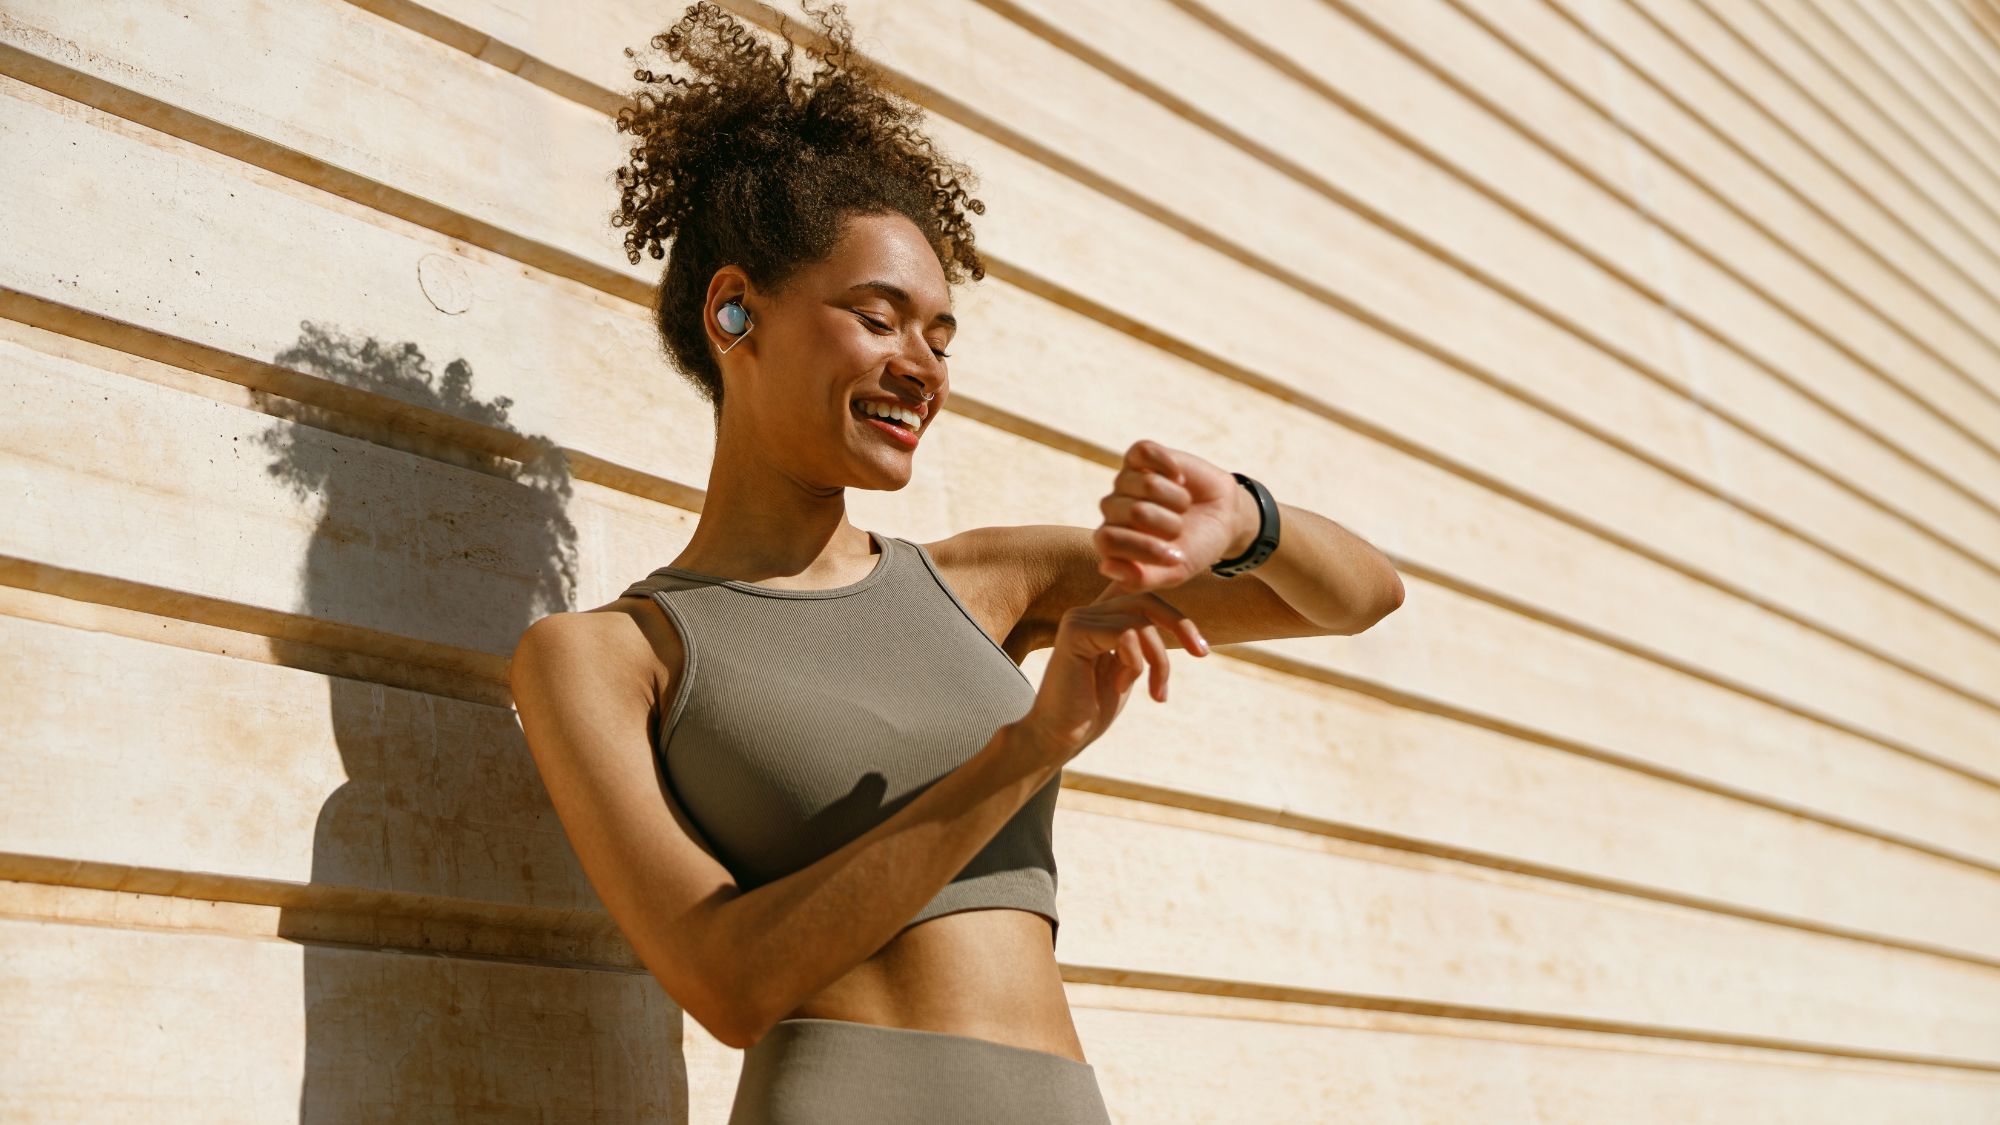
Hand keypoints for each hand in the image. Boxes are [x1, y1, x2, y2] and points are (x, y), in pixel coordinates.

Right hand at [1012, 576, 1210, 766]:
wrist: (1059, 737)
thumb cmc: (1092, 710)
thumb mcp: (1128, 670)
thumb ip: (1143, 644)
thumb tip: (1182, 624)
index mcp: (1100, 618)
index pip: (1143, 596)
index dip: (1174, 613)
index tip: (1200, 648)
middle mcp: (1087, 612)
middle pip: (1146, 599)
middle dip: (1180, 625)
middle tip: (1201, 653)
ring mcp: (1079, 619)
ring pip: (1140, 621)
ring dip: (1158, 661)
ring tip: (1156, 691)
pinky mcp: (1075, 633)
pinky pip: (1125, 634)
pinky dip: (1135, 664)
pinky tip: (1120, 686)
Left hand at [1094, 440, 1252, 592]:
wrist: (1222, 518)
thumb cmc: (1193, 548)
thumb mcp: (1174, 572)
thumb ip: (1140, 580)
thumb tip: (1106, 567)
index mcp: (1112, 541)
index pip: (1107, 540)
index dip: (1145, 547)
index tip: (1175, 555)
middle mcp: (1113, 509)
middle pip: (1133, 511)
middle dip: (1168, 523)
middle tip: (1181, 528)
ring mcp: (1125, 480)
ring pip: (1147, 483)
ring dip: (1176, 498)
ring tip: (1183, 505)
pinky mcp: (1140, 456)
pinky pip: (1146, 452)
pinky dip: (1169, 466)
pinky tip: (1179, 477)